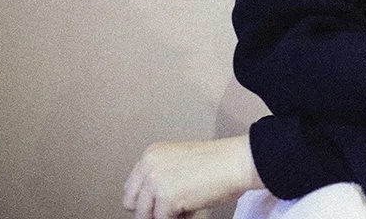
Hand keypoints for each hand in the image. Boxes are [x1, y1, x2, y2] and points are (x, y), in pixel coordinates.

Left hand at [122, 135, 261, 218]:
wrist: (235, 162)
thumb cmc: (216, 162)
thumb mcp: (178, 162)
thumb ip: (160, 176)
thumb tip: (147, 203)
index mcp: (152, 153)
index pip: (131, 189)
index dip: (146, 201)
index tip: (156, 206)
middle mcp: (150, 164)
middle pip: (132, 204)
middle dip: (151, 210)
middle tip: (173, 207)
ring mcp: (156, 180)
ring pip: (145, 216)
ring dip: (165, 215)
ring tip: (186, 204)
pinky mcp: (166, 197)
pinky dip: (179, 218)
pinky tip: (192, 206)